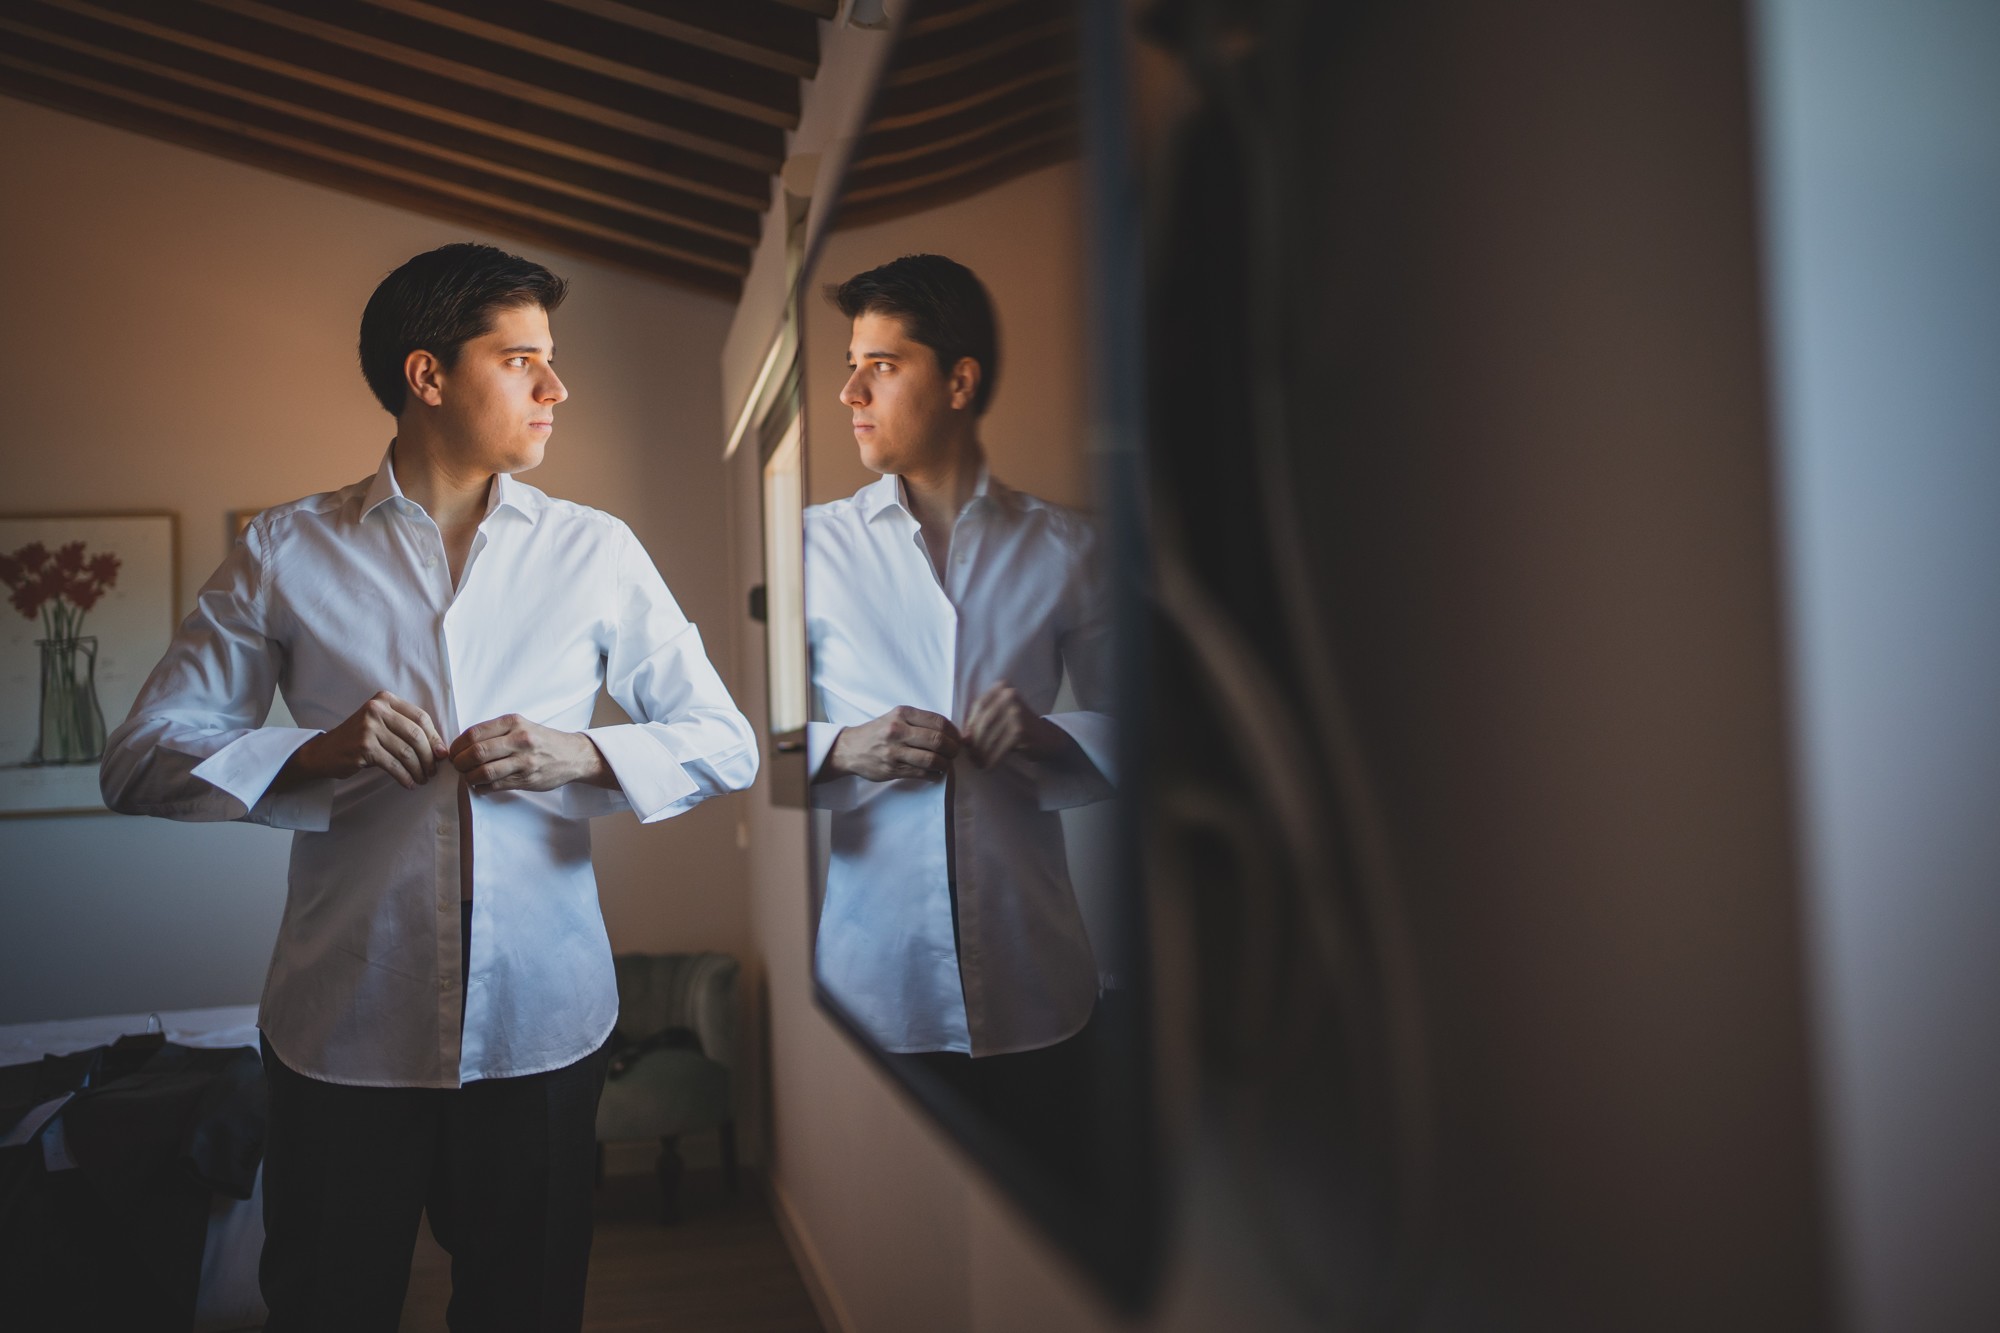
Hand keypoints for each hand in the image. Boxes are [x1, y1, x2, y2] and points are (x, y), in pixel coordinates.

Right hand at [283, 691, 447, 789]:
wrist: (323, 752)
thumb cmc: (359, 739)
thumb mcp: (382, 724)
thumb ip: (406, 728)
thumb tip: (440, 749)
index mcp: (385, 700)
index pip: (421, 717)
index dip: (435, 737)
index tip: (442, 754)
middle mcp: (376, 710)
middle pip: (416, 735)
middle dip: (429, 756)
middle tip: (433, 771)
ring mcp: (369, 727)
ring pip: (407, 752)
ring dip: (419, 769)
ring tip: (422, 779)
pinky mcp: (364, 747)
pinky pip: (394, 765)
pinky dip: (405, 777)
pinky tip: (409, 783)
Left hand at [449, 715, 607, 793]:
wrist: (573, 755)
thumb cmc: (541, 739)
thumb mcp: (521, 725)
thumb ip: (495, 731)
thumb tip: (463, 744)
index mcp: (513, 722)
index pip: (474, 734)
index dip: (457, 745)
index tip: (453, 752)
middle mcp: (519, 739)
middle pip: (476, 753)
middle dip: (460, 762)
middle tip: (457, 766)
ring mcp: (524, 761)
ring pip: (484, 772)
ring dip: (469, 777)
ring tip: (468, 776)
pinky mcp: (527, 779)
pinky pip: (495, 786)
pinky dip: (481, 787)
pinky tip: (480, 785)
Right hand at [823, 706, 960, 782]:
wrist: (850, 748)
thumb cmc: (878, 732)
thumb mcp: (896, 717)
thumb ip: (919, 722)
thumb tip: (951, 733)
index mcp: (902, 713)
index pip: (939, 722)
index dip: (954, 732)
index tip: (957, 739)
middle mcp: (898, 730)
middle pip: (938, 740)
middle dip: (953, 749)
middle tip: (954, 753)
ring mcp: (894, 751)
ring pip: (932, 759)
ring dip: (945, 764)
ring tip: (946, 764)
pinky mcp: (892, 769)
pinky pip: (922, 773)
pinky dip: (934, 775)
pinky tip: (936, 773)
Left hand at [962, 681, 1065, 768]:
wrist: (1048, 737)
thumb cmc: (1018, 727)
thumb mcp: (1000, 715)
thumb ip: (982, 721)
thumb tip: (964, 739)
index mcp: (1002, 688)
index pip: (979, 706)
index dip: (970, 725)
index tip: (966, 740)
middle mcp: (1009, 696)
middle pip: (983, 722)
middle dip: (975, 742)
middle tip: (971, 756)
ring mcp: (1016, 713)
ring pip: (989, 737)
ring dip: (981, 754)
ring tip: (978, 763)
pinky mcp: (1020, 731)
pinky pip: (999, 748)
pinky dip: (992, 760)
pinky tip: (989, 766)